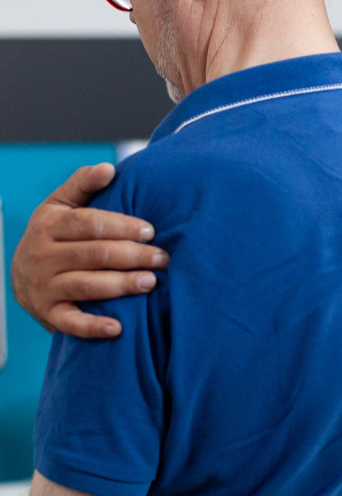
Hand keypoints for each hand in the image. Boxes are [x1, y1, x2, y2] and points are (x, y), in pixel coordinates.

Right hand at [10, 164, 167, 337]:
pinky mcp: (49, 313)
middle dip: (133, 255)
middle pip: (95, 254)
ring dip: (122, 285)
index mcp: (50, 225)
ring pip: (88, 285)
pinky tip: (118, 328)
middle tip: (163, 258)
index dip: (122, 226)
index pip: (89, 224)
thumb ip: (83, 184)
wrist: (22, 276)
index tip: (151, 230)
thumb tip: (108, 167)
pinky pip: (71, 323)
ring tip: (151, 282)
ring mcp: (44, 286)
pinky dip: (93, 327)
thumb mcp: (61, 205)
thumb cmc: (55, 235)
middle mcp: (44, 255)